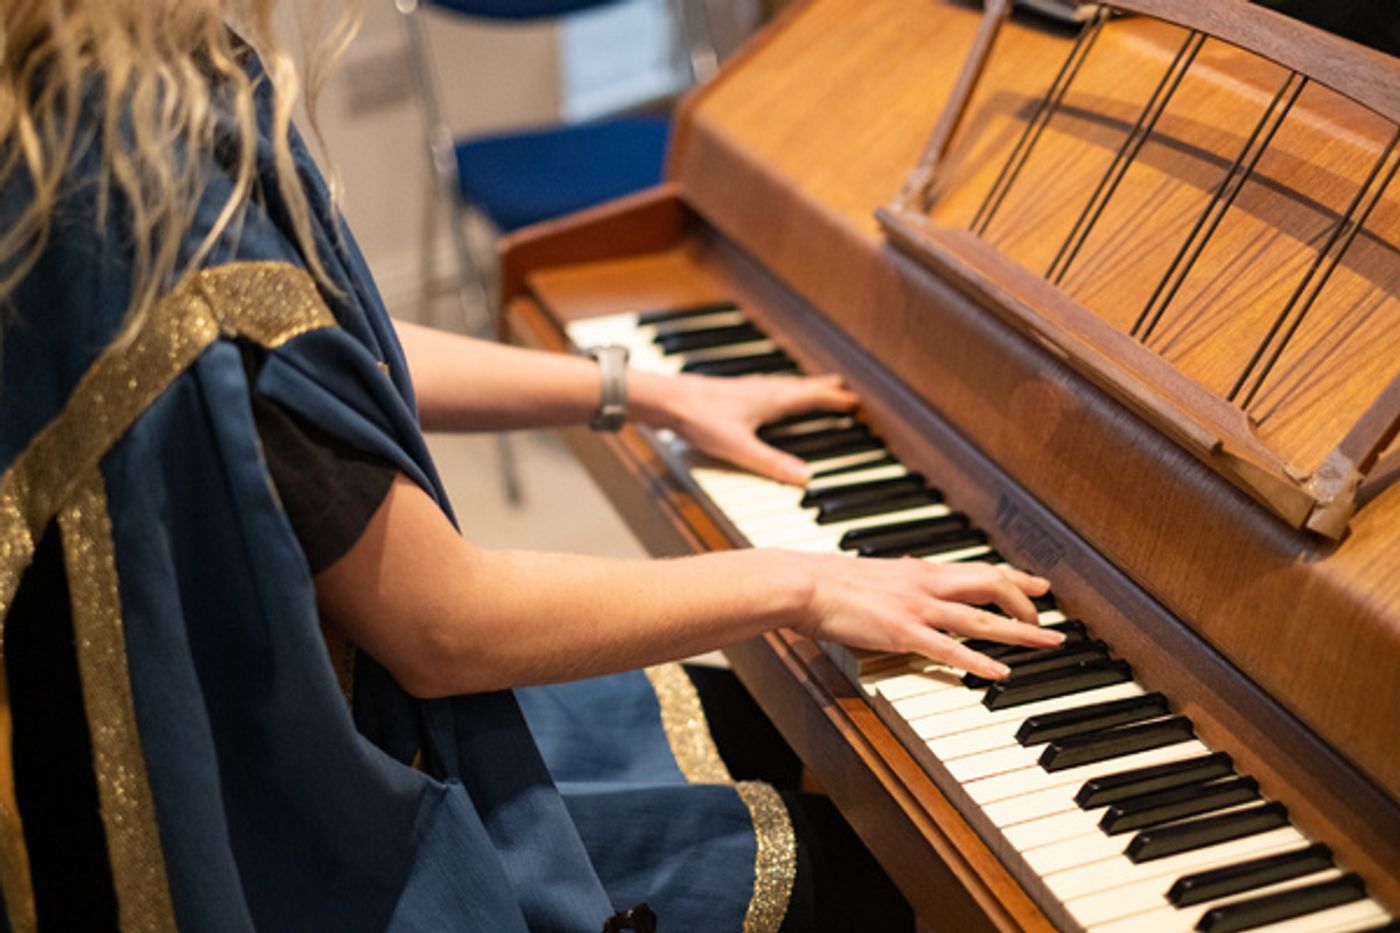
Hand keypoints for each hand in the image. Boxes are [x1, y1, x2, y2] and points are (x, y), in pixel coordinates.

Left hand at [630, 370, 858, 483]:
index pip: (811, 397)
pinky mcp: (731, 392)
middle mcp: (761, 389)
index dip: (833, 400)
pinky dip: (779, 390)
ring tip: (812, 388)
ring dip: (802, 387)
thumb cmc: (700, 417)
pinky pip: (766, 388)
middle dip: (822, 388)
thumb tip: (805, 478)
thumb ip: (773, 464)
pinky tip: (767, 395)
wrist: (667, 400)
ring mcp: (746, 389)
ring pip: (783, 385)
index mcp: (770, 399)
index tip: (854, 402)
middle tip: (841, 388)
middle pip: (800, 387)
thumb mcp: (741, 449)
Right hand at [787, 554, 1059, 679]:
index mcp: (919, 570)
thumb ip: (899, 584)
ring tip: (1046, 643)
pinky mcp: (902, 632)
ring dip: (1019, 631)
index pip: (979, 569)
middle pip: (992, 585)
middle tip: (1048, 622)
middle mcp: (925, 584)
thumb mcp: (873, 576)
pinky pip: (950, 649)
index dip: (1015, 578)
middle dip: (1026, 604)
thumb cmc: (827, 582)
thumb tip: (910, 591)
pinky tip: (999, 673)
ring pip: (981, 619)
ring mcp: (916, 608)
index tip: (1042, 586)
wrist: (803, 583)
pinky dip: (978, 662)